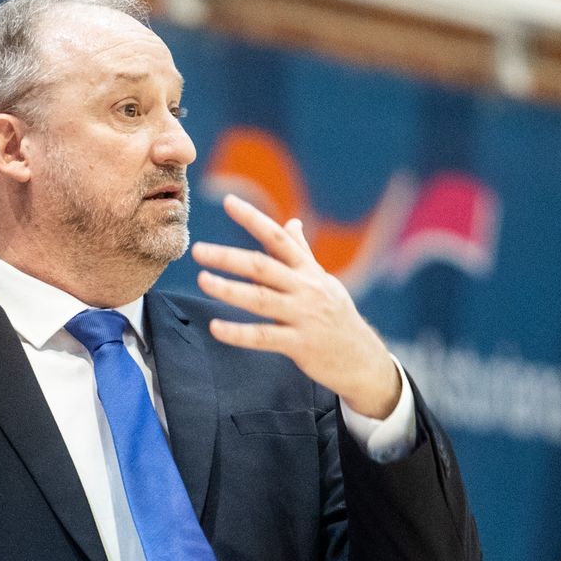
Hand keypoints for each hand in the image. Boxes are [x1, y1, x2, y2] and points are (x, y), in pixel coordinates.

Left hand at [192, 193, 400, 418]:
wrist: (362, 359)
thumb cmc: (336, 316)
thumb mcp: (323, 280)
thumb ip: (302, 253)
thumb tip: (291, 222)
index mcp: (308, 270)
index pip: (277, 238)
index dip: (253, 218)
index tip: (228, 201)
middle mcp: (306, 288)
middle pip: (263, 267)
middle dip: (229, 257)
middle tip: (198, 250)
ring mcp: (304, 316)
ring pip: (260, 299)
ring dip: (229, 289)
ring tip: (202, 281)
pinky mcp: (300, 344)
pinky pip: (264, 337)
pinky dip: (238, 333)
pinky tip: (216, 327)